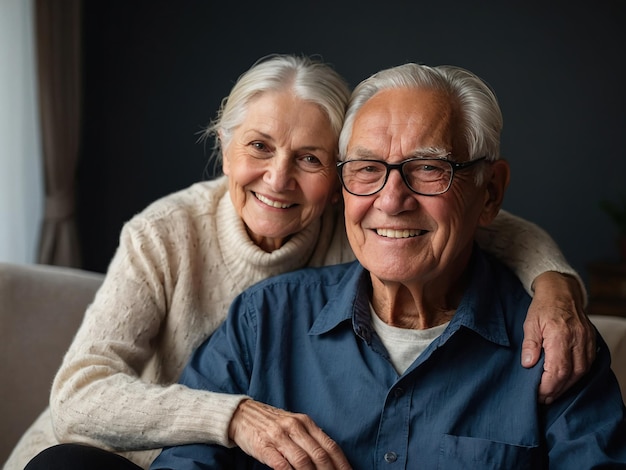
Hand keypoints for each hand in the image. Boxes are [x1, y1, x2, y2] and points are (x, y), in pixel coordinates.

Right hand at [229, 399, 351, 469]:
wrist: (241, 414)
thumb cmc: (271, 423)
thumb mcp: (293, 424)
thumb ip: (309, 439)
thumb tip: (329, 460)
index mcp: (306, 422)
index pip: (330, 446)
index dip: (342, 464)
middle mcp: (295, 427)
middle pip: (320, 456)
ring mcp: (280, 436)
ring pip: (304, 462)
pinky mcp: (265, 446)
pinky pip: (282, 465)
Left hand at [521, 271, 595, 403]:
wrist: (562, 292)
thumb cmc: (543, 307)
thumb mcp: (530, 323)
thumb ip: (530, 344)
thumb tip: (528, 365)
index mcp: (560, 335)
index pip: (558, 370)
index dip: (548, 386)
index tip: (537, 394)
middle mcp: (577, 340)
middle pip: (570, 375)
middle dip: (555, 391)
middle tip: (542, 399)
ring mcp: (587, 342)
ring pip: (581, 373)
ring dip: (566, 387)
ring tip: (551, 394)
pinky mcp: (591, 343)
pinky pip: (587, 366)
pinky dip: (575, 377)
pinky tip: (564, 382)